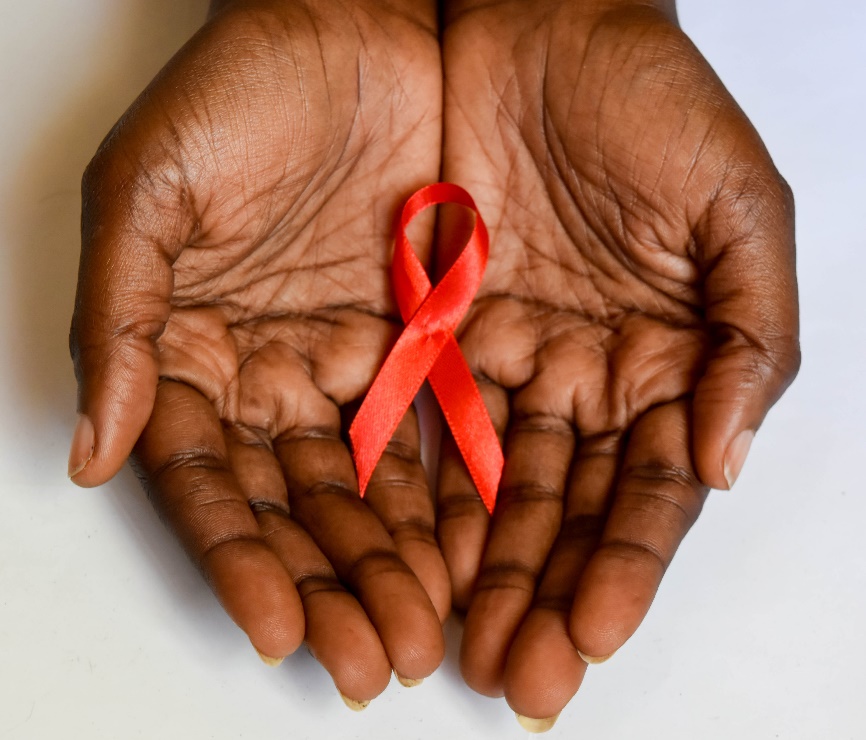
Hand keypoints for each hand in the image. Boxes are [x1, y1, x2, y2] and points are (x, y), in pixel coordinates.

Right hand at [69, 0, 447, 701]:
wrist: (356, 25)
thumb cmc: (241, 91)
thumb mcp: (150, 191)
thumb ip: (121, 321)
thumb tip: (93, 451)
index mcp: (199, 352)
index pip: (215, 482)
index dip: (240, 558)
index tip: (276, 628)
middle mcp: (277, 372)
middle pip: (302, 504)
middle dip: (335, 586)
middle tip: (374, 661)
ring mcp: (356, 361)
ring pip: (377, 485)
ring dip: (398, 564)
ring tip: (428, 635)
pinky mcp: (431, 339)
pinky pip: (445, 429)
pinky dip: (456, 495)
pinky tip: (473, 557)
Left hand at [438, 0, 798, 722]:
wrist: (537, 26)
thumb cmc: (649, 101)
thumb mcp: (738, 207)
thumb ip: (752, 336)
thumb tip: (724, 462)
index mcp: (664, 362)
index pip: (646, 489)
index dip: (625, 565)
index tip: (593, 633)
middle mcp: (587, 376)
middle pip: (567, 509)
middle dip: (545, 594)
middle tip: (519, 676)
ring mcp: (510, 360)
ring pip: (495, 487)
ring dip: (483, 569)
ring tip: (462, 646)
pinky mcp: (436, 332)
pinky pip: (427, 424)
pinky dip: (421, 493)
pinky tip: (411, 559)